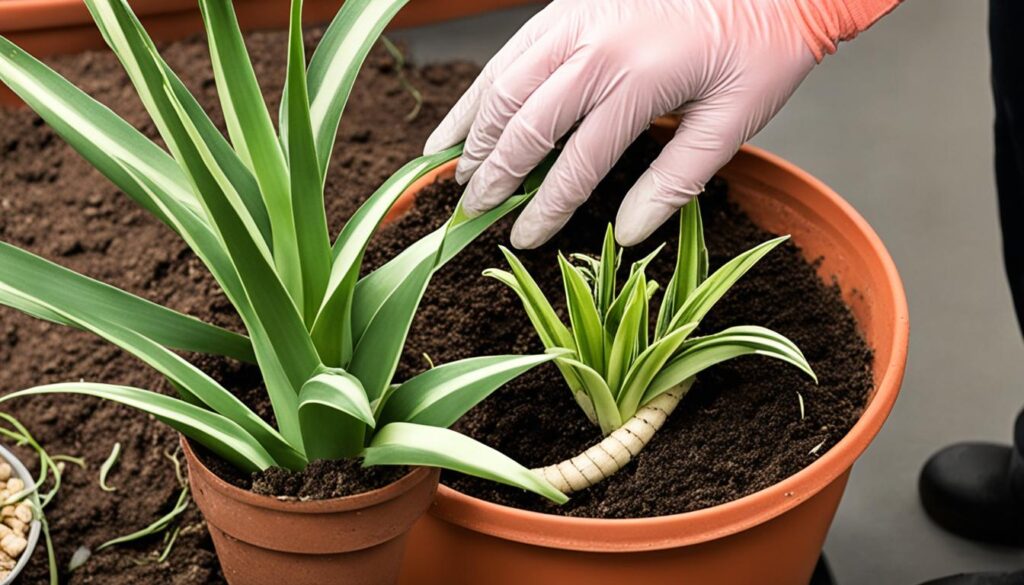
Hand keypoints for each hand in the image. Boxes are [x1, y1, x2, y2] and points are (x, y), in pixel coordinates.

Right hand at [424, 0, 895, 247]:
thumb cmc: (763, 43)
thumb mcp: (737, 117)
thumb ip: (678, 178)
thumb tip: (628, 232)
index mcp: (640, 78)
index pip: (577, 160)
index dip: (545, 206)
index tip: (522, 238)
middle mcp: (597, 45)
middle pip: (526, 121)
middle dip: (493, 174)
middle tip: (470, 213)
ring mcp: (577, 17)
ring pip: (506, 81)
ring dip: (473, 129)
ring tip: (450, 171)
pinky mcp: (570, 3)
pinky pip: (513, 49)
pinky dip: (483, 85)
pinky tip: (467, 114)